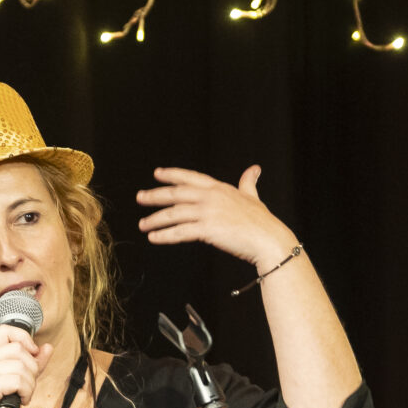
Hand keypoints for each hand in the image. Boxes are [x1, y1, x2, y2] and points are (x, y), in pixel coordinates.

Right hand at [0, 322, 48, 407]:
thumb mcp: (15, 381)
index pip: (6, 330)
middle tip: (27, 386)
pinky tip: (20, 400)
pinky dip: (26, 391)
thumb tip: (47, 348)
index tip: (33, 354)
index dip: (24, 339)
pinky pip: (18, 380)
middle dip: (31, 368)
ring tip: (23, 395)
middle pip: (18, 349)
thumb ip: (31, 363)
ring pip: (21, 366)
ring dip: (30, 384)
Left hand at [136, 164, 295, 267]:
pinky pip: (180, 232)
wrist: (268, 238)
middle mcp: (211, 197)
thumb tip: (254, 169)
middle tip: (140, 197)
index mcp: (219, 188)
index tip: (157, 174)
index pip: (190, 177)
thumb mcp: (253, 197)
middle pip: (176, 194)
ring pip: (174, 214)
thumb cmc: (262, 221)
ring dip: (155, 219)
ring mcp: (208, 212)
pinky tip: (154, 238)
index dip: (172, 175)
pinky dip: (165, 235)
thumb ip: (248, 182)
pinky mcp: (207, 229)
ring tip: (143, 225)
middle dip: (155, 195)